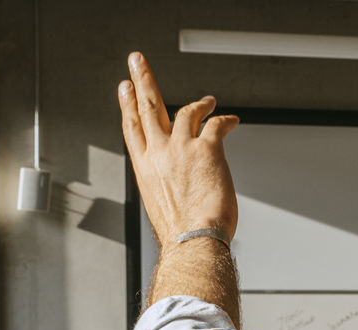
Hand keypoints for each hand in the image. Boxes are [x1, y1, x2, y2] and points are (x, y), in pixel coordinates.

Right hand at [118, 52, 238, 245]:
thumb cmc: (182, 234)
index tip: (125, 87)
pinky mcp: (206, 149)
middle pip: (148, 106)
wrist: (193, 241)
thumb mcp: (162, 206)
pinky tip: (232, 119)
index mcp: (145, 168)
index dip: (127, 104)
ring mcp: (181, 149)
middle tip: (137, 60)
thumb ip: (167, 186)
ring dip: (198, 101)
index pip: (132, 128)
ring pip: (184, 109)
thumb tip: (179, 187)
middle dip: (142, 78)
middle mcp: (159, 154)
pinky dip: (225, 119)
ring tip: (208, 100)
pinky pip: (216, 123)